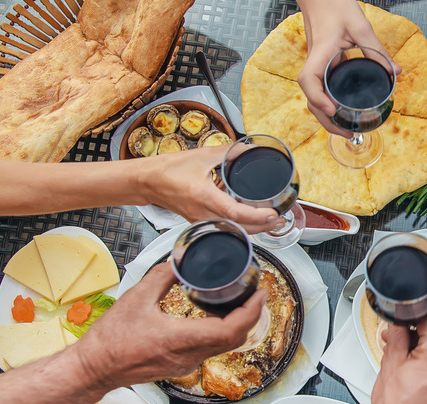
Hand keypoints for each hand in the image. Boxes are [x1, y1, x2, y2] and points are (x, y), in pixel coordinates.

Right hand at [70, 263, 266, 389]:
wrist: (94, 368)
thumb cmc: (110, 340)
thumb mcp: (136, 298)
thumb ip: (162, 276)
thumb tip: (180, 259)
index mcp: (180, 339)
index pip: (229, 330)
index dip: (250, 312)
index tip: (260, 295)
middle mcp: (188, 356)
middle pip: (234, 340)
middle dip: (251, 316)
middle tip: (257, 296)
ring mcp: (186, 364)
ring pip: (224, 347)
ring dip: (238, 326)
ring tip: (243, 303)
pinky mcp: (180, 365)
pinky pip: (211, 350)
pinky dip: (222, 333)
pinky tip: (219, 318)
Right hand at [137, 146, 283, 232]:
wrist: (147, 182)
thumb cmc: (168, 170)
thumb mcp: (201, 155)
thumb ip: (228, 152)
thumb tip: (249, 149)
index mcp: (203, 196)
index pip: (235, 212)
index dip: (257, 216)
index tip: (273, 213)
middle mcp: (202, 214)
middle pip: (238, 229)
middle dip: (262, 227)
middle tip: (279, 219)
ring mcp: (200, 221)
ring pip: (232, 232)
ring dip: (253, 229)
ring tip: (270, 221)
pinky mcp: (199, 222)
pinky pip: (224, 229)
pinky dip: (240, 227)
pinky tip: (250, 222)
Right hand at [296, 0, 400, 136]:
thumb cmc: (334, 5)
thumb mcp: (360, 25)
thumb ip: (377, 49)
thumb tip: (396, 71)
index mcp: (320, 53)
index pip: (308, 81)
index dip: (318, 99)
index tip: (333, 110)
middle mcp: (314, 63)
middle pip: (310, 98)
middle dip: (325, 120)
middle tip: (347, 133)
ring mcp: (316, 66)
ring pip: (314, 97)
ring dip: (326, 116)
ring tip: (346, 129)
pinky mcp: (321, 66)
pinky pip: (321, 89)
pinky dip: (328, 104)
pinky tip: (342, 111)